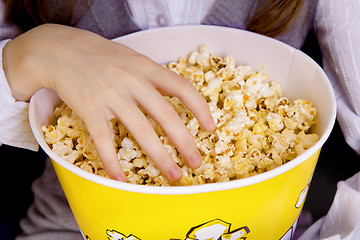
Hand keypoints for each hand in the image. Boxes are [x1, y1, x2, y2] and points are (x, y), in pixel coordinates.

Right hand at [3, 24, 214, 181]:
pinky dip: (112, 162)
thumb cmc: (100, 57)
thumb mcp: (132, 59)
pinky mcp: (89, 108)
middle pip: (167, 116)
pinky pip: (104, 140)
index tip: (209, 128)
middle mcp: (132, 81)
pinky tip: (120, 179)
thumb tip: (175, 95)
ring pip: (141, 132)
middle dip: (185, 143)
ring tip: (172, 175)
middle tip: (196, 163)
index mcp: (146, 68)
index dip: (200, 109)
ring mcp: (111, 95)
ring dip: (160, 157)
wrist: (59, 51)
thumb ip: (152, 76)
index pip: (182, 88)